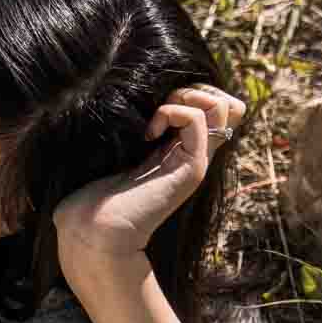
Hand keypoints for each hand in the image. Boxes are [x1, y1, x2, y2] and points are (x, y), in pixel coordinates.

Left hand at [53, 85, 244, 287]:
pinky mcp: (189, 169)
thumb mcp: (115, 155)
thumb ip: (131, 134)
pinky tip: (148, 133)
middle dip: (193, 89)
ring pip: (224, 107)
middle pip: (229, 104)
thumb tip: (131, 101)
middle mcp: (194, 154)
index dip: (192, 92)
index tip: (153, 106)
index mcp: (178, 149)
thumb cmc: (93, 198)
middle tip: (158, 108)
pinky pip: (198, 120)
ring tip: (156, 117)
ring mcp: (195, 162)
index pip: (216, 107)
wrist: (92, 233)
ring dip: (186, 97)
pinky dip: (172, 112)